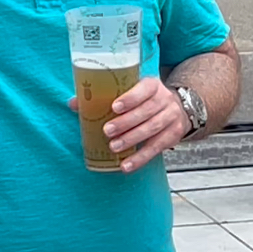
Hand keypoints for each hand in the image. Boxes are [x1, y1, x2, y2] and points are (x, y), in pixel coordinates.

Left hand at [67, 77, 188, 172]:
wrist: (178, 107)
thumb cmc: (146, 100)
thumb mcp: (132, 91)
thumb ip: (104, 96)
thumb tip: (74, 103)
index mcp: (152, 86)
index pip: (144, 89)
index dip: (130, 98)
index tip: (114, 107)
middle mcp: (165, 100)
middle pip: (147, 111)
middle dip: (126, 122)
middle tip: (107, 131)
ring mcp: (171, 118)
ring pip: (152, 128)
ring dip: (132, 139)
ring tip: (114, 147)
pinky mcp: (173, 135)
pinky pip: (156, 148)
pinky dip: (141, 158)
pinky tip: (126, 165)